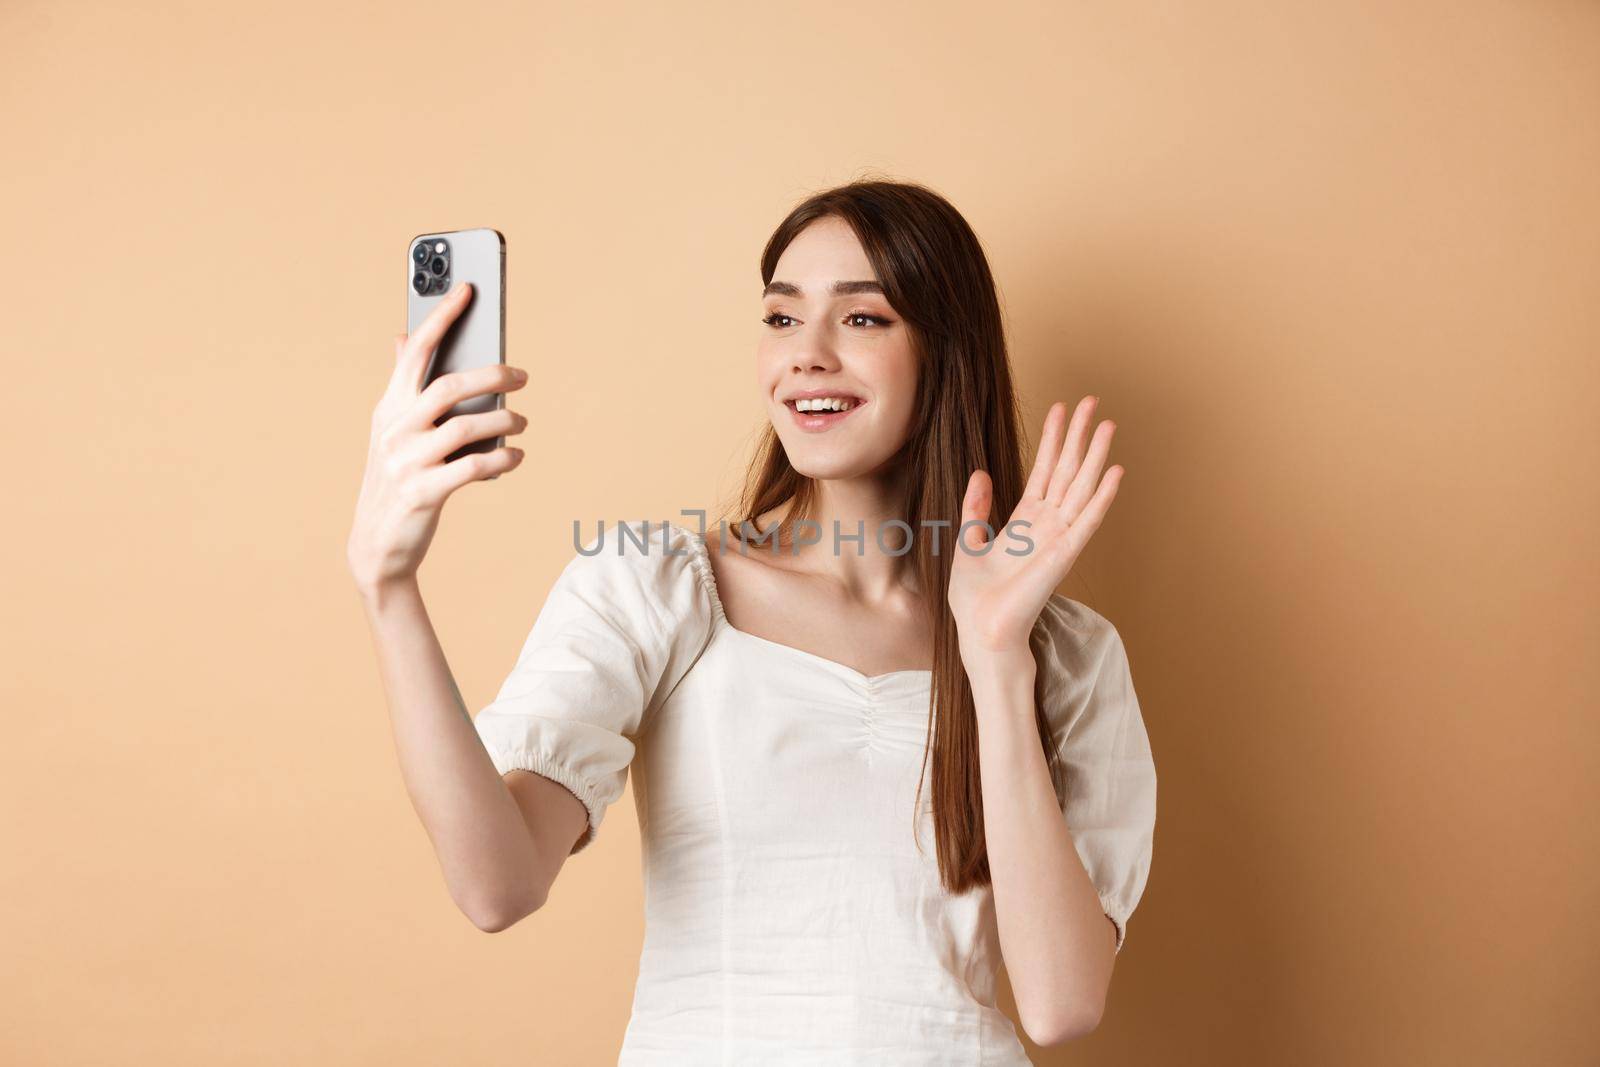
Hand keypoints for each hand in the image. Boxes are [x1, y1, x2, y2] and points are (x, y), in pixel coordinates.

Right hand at [346, 282, 528, 593]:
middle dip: (492, 375)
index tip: (469, 287)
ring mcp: (405, 463)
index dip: (442, 317)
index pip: (414, 351)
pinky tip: (516, 457)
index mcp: (388, 407)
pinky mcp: (422, 494)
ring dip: (503, 423)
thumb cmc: (395, 480)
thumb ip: (402, 386)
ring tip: (522, 424)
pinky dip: (501, 461)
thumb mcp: (391, 430)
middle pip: (448, 386)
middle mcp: (394, 430)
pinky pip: (471, 469)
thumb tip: (401, 335)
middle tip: (522, 375)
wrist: (376, 546)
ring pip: (465, 428)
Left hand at [947, 396, 1123, 660]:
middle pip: (1068, 471)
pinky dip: (1101, 497)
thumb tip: (980, 473)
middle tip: (1092, 402)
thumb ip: (976, 508)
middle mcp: (1046, 526)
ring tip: (1108, 424)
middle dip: (1079, 436)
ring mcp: (1058, 538)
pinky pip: (1087, 520)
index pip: (1044, 471)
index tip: (1061, 409)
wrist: (980, 630)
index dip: (1053, 440)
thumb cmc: (975, 596)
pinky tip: (1114, 472)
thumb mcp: (968, 541)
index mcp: (1025, 522)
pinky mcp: (1064, 554)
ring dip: (1095, 456)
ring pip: (1081, 488)